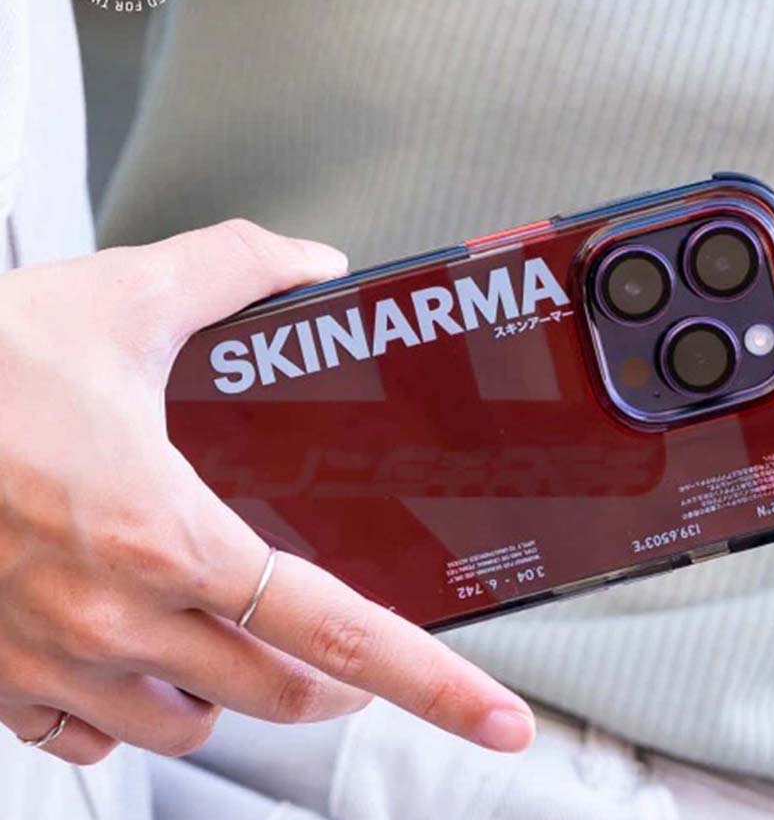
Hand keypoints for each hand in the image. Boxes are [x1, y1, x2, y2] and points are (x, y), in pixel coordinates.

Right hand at [0, 220, 534, 763]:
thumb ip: (236, 269)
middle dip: (336, 677)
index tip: (494, 719)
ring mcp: (53, 661)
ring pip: (193, 723)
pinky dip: (140, 708)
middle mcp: (117, 617)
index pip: (337, 631)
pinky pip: (92, 737)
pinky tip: (147, 660)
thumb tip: (309, 263)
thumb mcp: (122, 297)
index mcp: (167, 535)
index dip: (432, 681)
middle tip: (359, 645)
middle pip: (282, 690)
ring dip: (241, 689)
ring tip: (253, 640)